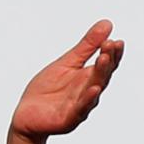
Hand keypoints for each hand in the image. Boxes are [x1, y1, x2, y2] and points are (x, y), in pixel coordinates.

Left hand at [7, 19, 124, 143]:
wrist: (26, 115)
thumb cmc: (47, 90)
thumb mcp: (67, 62)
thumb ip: (87, 46)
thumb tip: (106, 24)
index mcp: (89, 78)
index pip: (107, 64)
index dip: (114, 53)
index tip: (117, 41)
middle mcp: (88, 92)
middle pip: (102, 75)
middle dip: (107, 60)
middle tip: (111, 45)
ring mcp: (80, 106)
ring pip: (93, 90)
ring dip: (100, 75)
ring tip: (104, 59)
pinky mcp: (68, 119)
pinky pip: (80, 109)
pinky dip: (87, 100)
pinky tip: (93, 89)